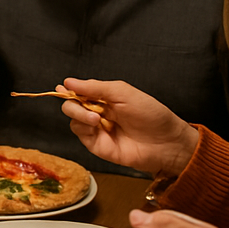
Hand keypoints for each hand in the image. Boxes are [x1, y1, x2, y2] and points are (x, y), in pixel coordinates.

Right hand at [59, 77, 197, 176]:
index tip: (62, 88)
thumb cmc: (152, 115)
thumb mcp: (123, 93)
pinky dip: (83, 128)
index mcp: (105, 98)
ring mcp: (97, 130)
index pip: (80, 91)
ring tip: (95, 118)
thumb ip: (94, 87)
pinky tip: (95, 126)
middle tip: (79, 103)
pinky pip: (80, 135)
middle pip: (71, 105)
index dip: (69, 89)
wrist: (167, 143)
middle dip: (71, 103)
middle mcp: (98, 113)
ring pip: (73, 120)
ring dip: (79, 115)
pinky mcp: (98, 145)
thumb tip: (68, 82)